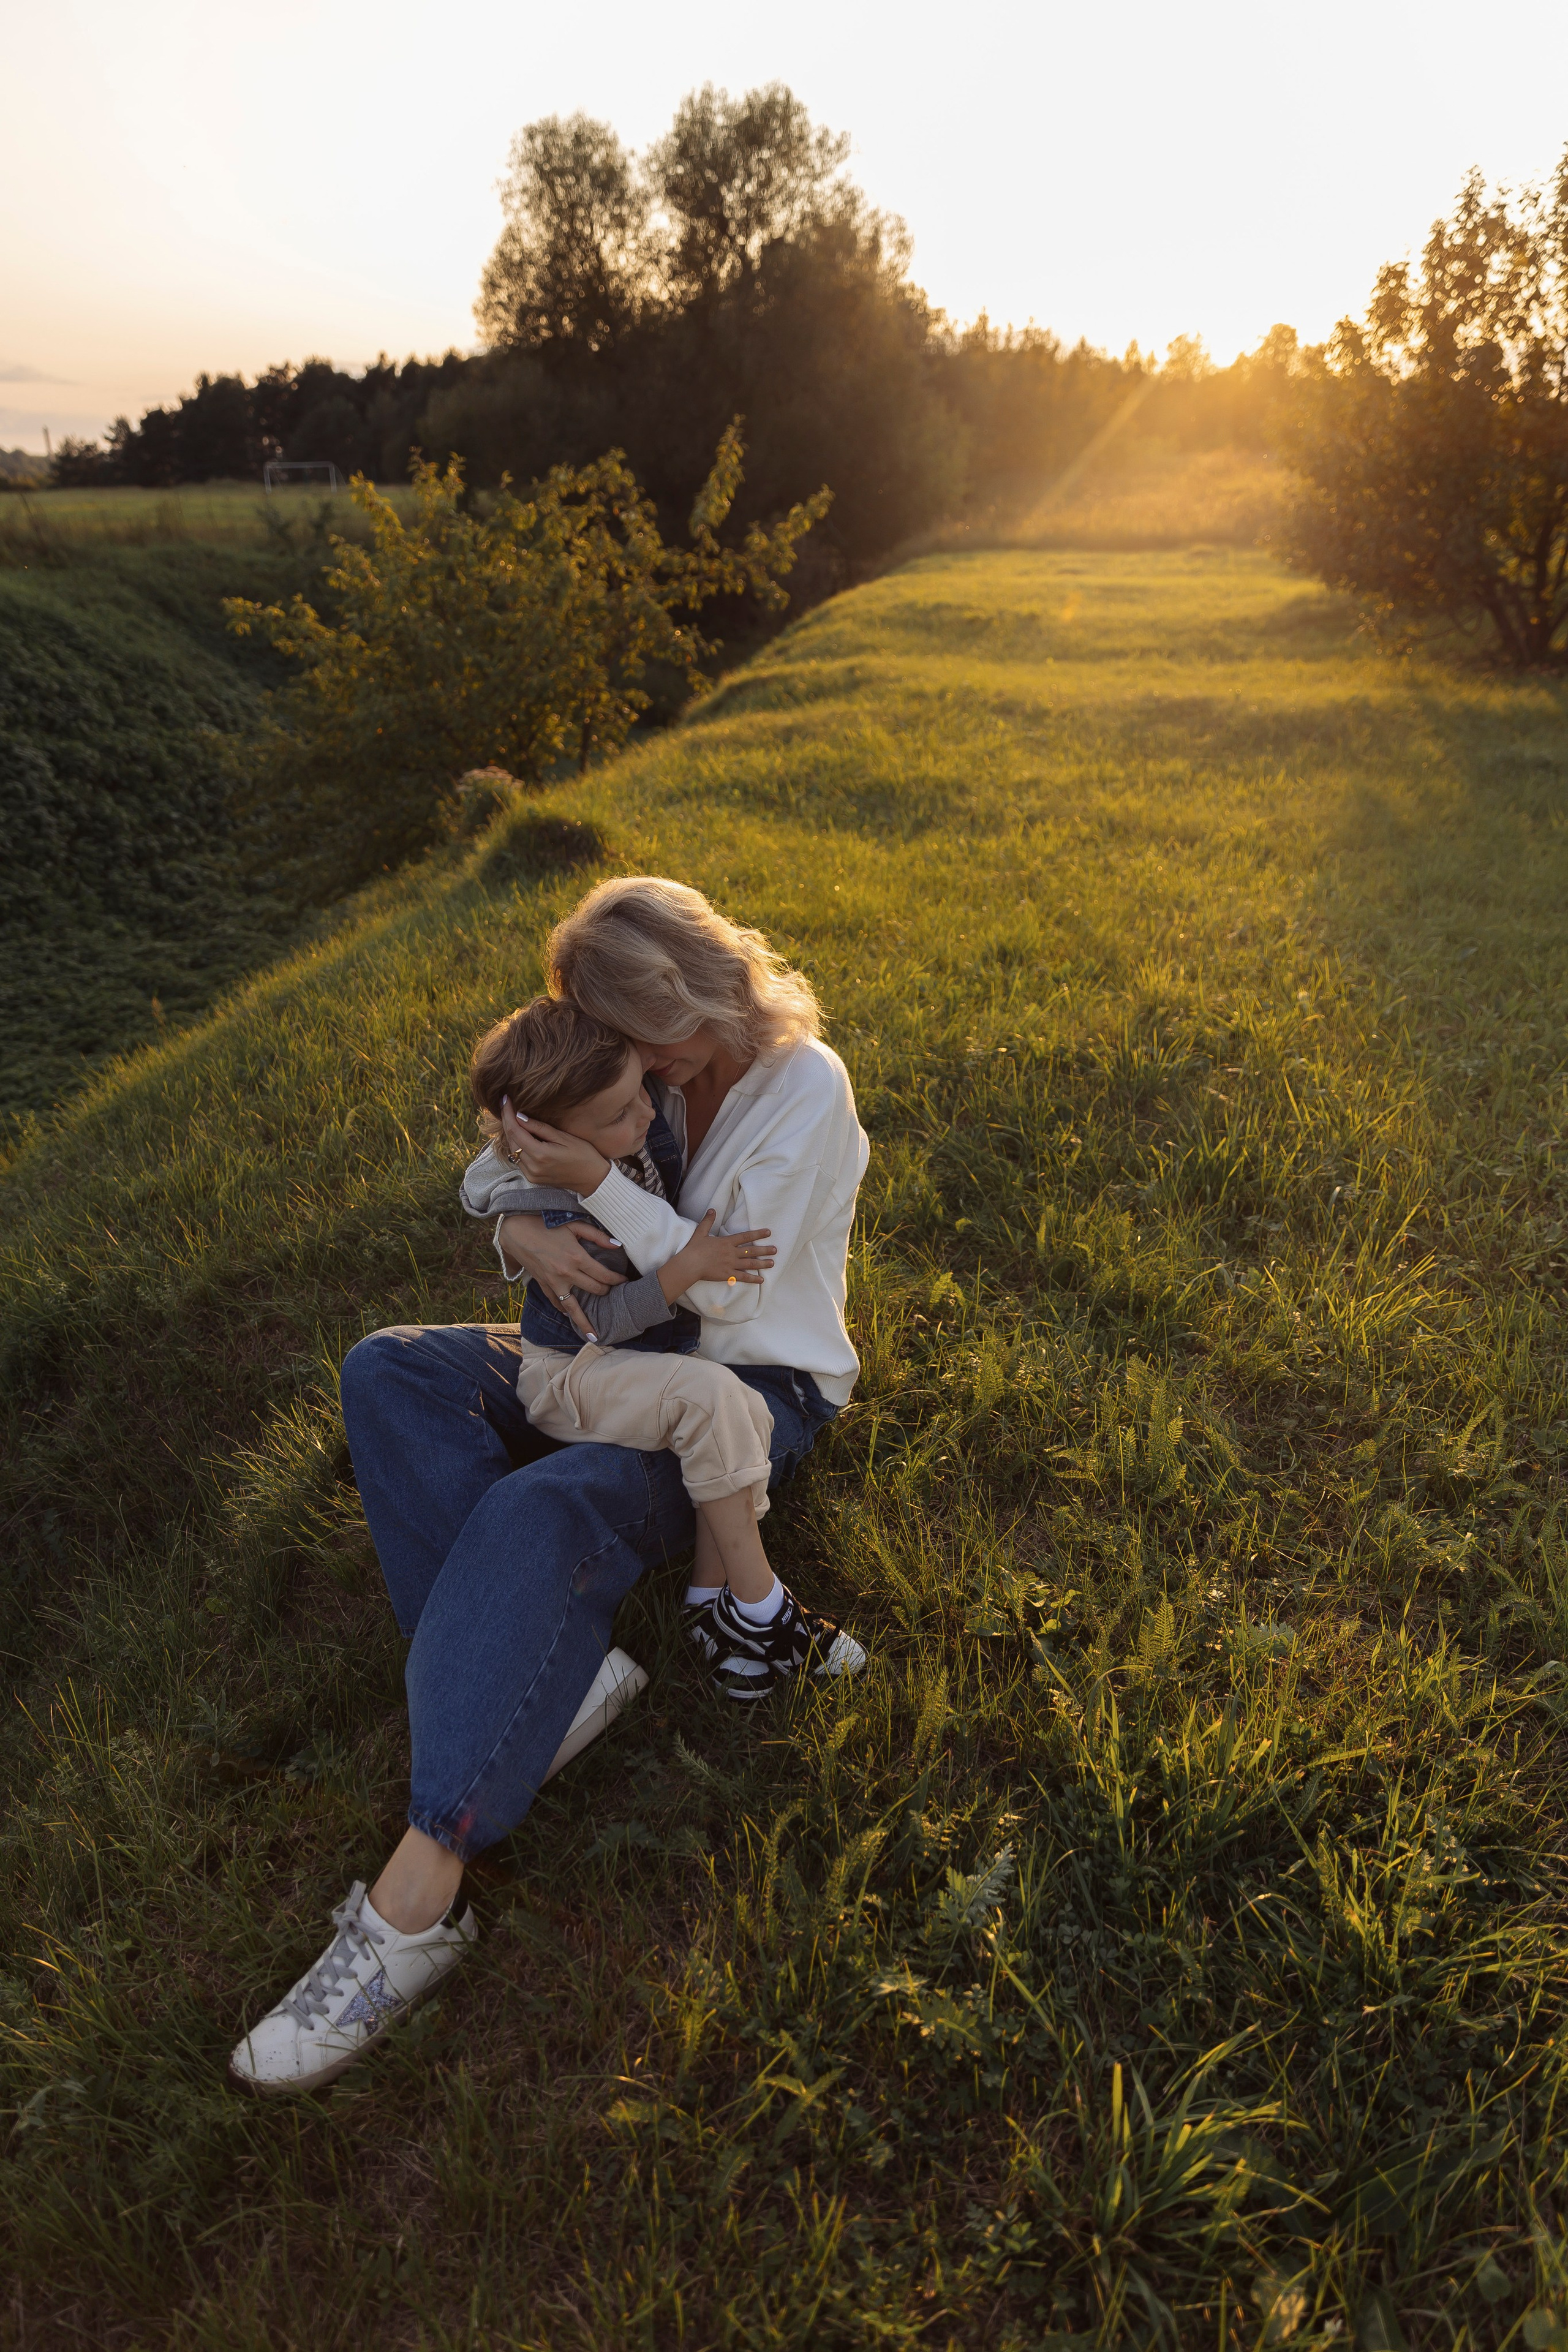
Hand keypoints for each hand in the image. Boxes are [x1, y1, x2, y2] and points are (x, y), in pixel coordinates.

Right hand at [497, 1213, 625, 1343]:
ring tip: (593, 1336)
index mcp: (577, 1258)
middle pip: (594, 1290)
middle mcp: (567, 1274)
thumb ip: (597, 1236)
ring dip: (584, 1321)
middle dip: (607, 1292)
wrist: (517, 1232)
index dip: (617, 1280)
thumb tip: (618, 1246)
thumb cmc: (546, 1225)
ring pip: (573, 1308)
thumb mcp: (574, 1225)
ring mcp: (554, 1282)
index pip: (604, 1275)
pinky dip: (564, 1310)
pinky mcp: (544, 1285)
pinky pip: (556, 1302)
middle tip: (613, 1292)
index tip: (624, 1281)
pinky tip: (570, 1316)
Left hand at [498, 1095, 608, 1193]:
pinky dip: (518, 1145)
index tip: (505, 1100)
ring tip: (512, 1116)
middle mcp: (532, 1167)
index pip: (515, 1131)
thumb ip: (540, 1128)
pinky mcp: (533, 1178)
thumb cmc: (584, 1155)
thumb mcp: (564, 1137)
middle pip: (511, 1140)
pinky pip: (519, 1159)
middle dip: (507, 1121)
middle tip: (507, 1105)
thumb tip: (519, 1116)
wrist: (593, 1179)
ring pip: (513, 1150)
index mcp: (540, 1155)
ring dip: (511, 1133)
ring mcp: (531, 1175)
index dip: (508, 1114)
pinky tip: (521, 1134)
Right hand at [659, 1211, 775, 1304]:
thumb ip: (708, 1221)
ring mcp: (731, 1264)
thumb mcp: (700, 1232)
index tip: (768, 1232)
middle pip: (752, 1250)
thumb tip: (712, 1210)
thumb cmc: (694, 1249)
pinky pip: (743, 1277)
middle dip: (765, 1250)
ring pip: (750, 1263)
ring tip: (772, 1263)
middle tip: (775, 1250)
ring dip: (762, 1263)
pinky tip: (761, 1280)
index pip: (746, 1236)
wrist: (690, 1264)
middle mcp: (731, 1253)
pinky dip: (753, 1279)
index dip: (758, 1234)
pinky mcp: (728, 1275)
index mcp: (726, 1242)